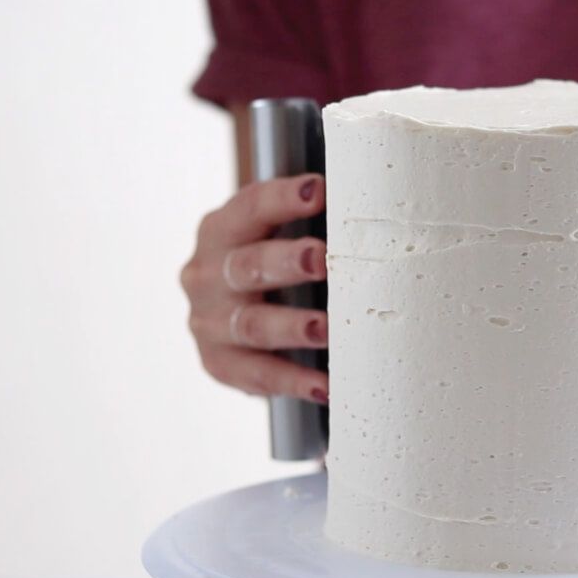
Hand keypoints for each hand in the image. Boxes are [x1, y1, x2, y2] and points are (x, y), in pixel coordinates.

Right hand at [180, 173, 328, 403]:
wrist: (226, 311)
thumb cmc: (267, 262)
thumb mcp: (273, 234)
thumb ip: (309, 220)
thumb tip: (370, 203)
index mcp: (221, 230)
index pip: (250, 207)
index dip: (283, 198)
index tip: (318, 190)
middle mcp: (207, 274)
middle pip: (247, 266)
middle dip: (287, 262)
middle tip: (322, 260)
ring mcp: (209, 322)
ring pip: (252, 325)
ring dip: (292, 327)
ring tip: (326, 331)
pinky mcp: (219, 363)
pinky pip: (256, 375)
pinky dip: (293, 381)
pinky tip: (325, 386)